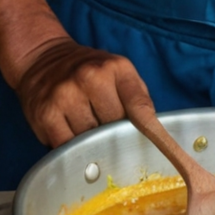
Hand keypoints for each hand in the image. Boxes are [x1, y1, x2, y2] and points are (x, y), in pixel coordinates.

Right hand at [14, 37, 152, 147]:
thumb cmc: (90, 70)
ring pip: (90, 139)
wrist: (43, 58)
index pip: (139, 107)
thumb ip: (138, 98)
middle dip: (114, 133)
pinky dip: (71, 145)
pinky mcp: (45, 114)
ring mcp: (66, 96)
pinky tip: (69, 129)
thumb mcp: (120, 72)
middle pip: (114, 128)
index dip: (154, 134)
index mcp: (117, 69)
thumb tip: (155, 131)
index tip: (170, 156)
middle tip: (107, 127)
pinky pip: (66, 145)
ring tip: (86, 124)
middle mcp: (91, 78)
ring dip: (91, 140)